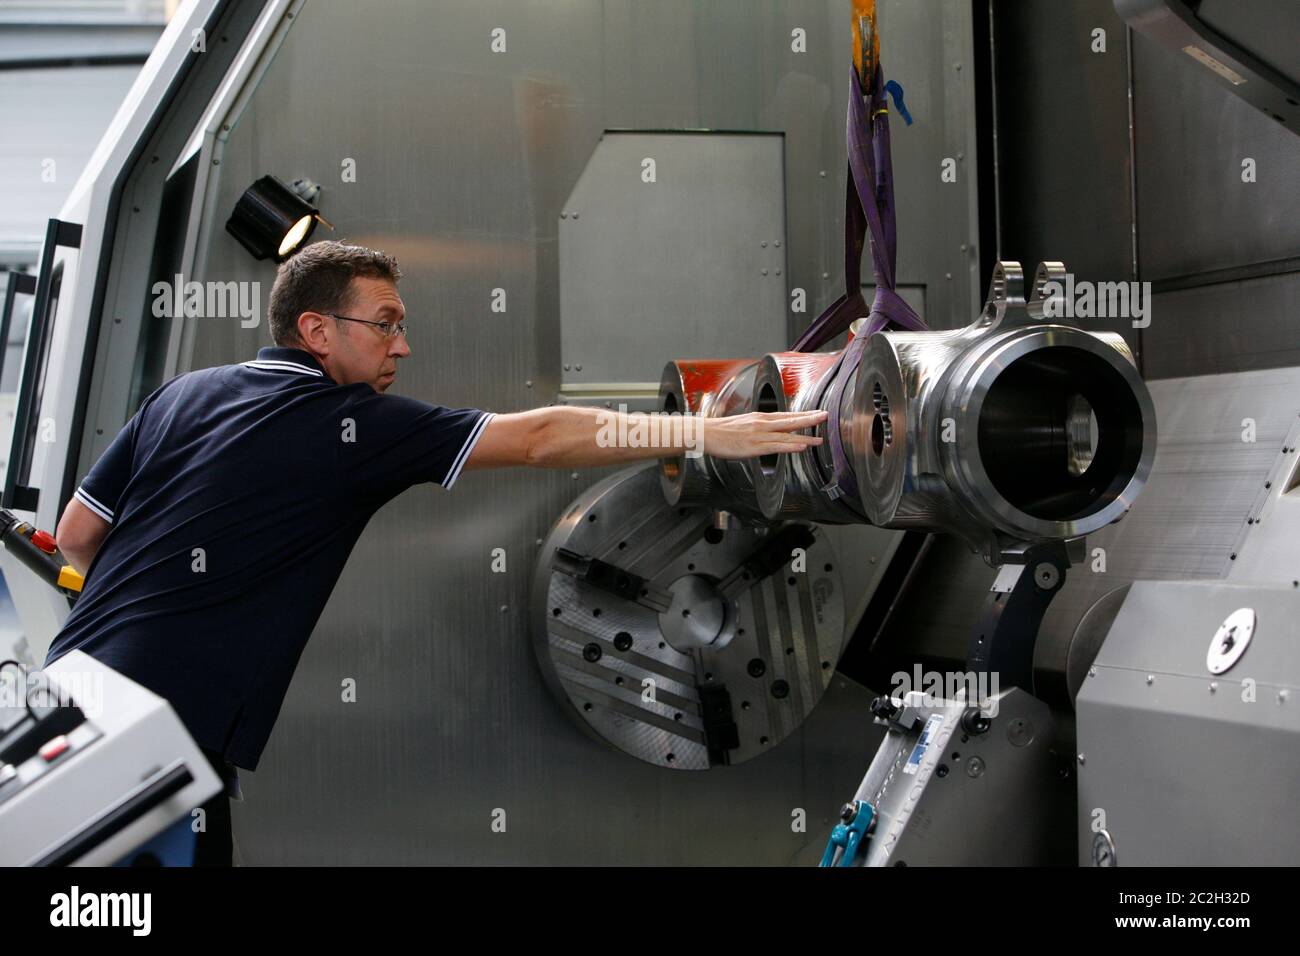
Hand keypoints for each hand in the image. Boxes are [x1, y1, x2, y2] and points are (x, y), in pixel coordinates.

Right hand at [700, 410, 827, 459]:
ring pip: (786, 435)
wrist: (706, 433)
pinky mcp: (754, 446)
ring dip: (805, 436)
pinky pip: (776, 446)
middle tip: (826, 416)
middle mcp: (762, 424)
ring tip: (820, 439)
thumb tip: (769, 430)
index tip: (818, 413)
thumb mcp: (744, 424)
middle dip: (810, 419)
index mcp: (761, 418)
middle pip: (791, 421)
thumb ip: (759, 427)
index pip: (787, 415)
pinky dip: (790, 446)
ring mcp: (759, 435)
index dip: (804, 414)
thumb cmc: (722, 431)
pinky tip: (801, 447)